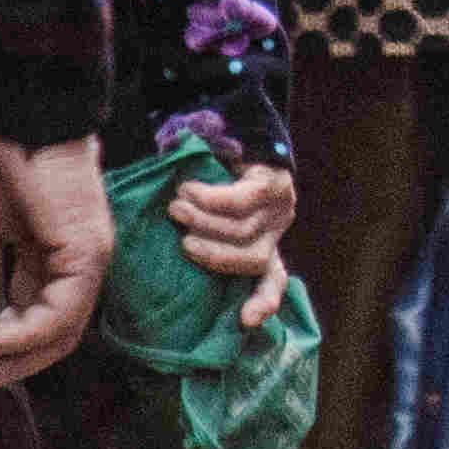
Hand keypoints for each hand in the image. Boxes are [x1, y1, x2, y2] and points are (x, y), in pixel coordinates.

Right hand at [0, 126, 111, 391]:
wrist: (16, 106)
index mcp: (51, 256)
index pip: (32, 319)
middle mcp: (76, 264)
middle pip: (50, 337)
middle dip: (5, 364)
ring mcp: (86, 260)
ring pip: (59, 335)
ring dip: (11, 358)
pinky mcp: (86, 253)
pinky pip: (60, 314)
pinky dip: (25, 336)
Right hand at [169, 157, 301, 324]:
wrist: (234, 126)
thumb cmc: (214, 176)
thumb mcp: (209, 215)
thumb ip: (200, 237)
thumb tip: (168, 257)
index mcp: (264, 246)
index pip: (273, 281)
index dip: (262, 303)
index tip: (244, 321)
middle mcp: (276, 231)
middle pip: (252, 261)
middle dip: (215, 256)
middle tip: (184, 243)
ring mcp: (280, 208)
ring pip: (243, 230)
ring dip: (203, 222)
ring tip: (176, 209)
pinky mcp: (274, 183)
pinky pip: (240, 200)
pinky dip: (209, 199)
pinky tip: (189, 189)